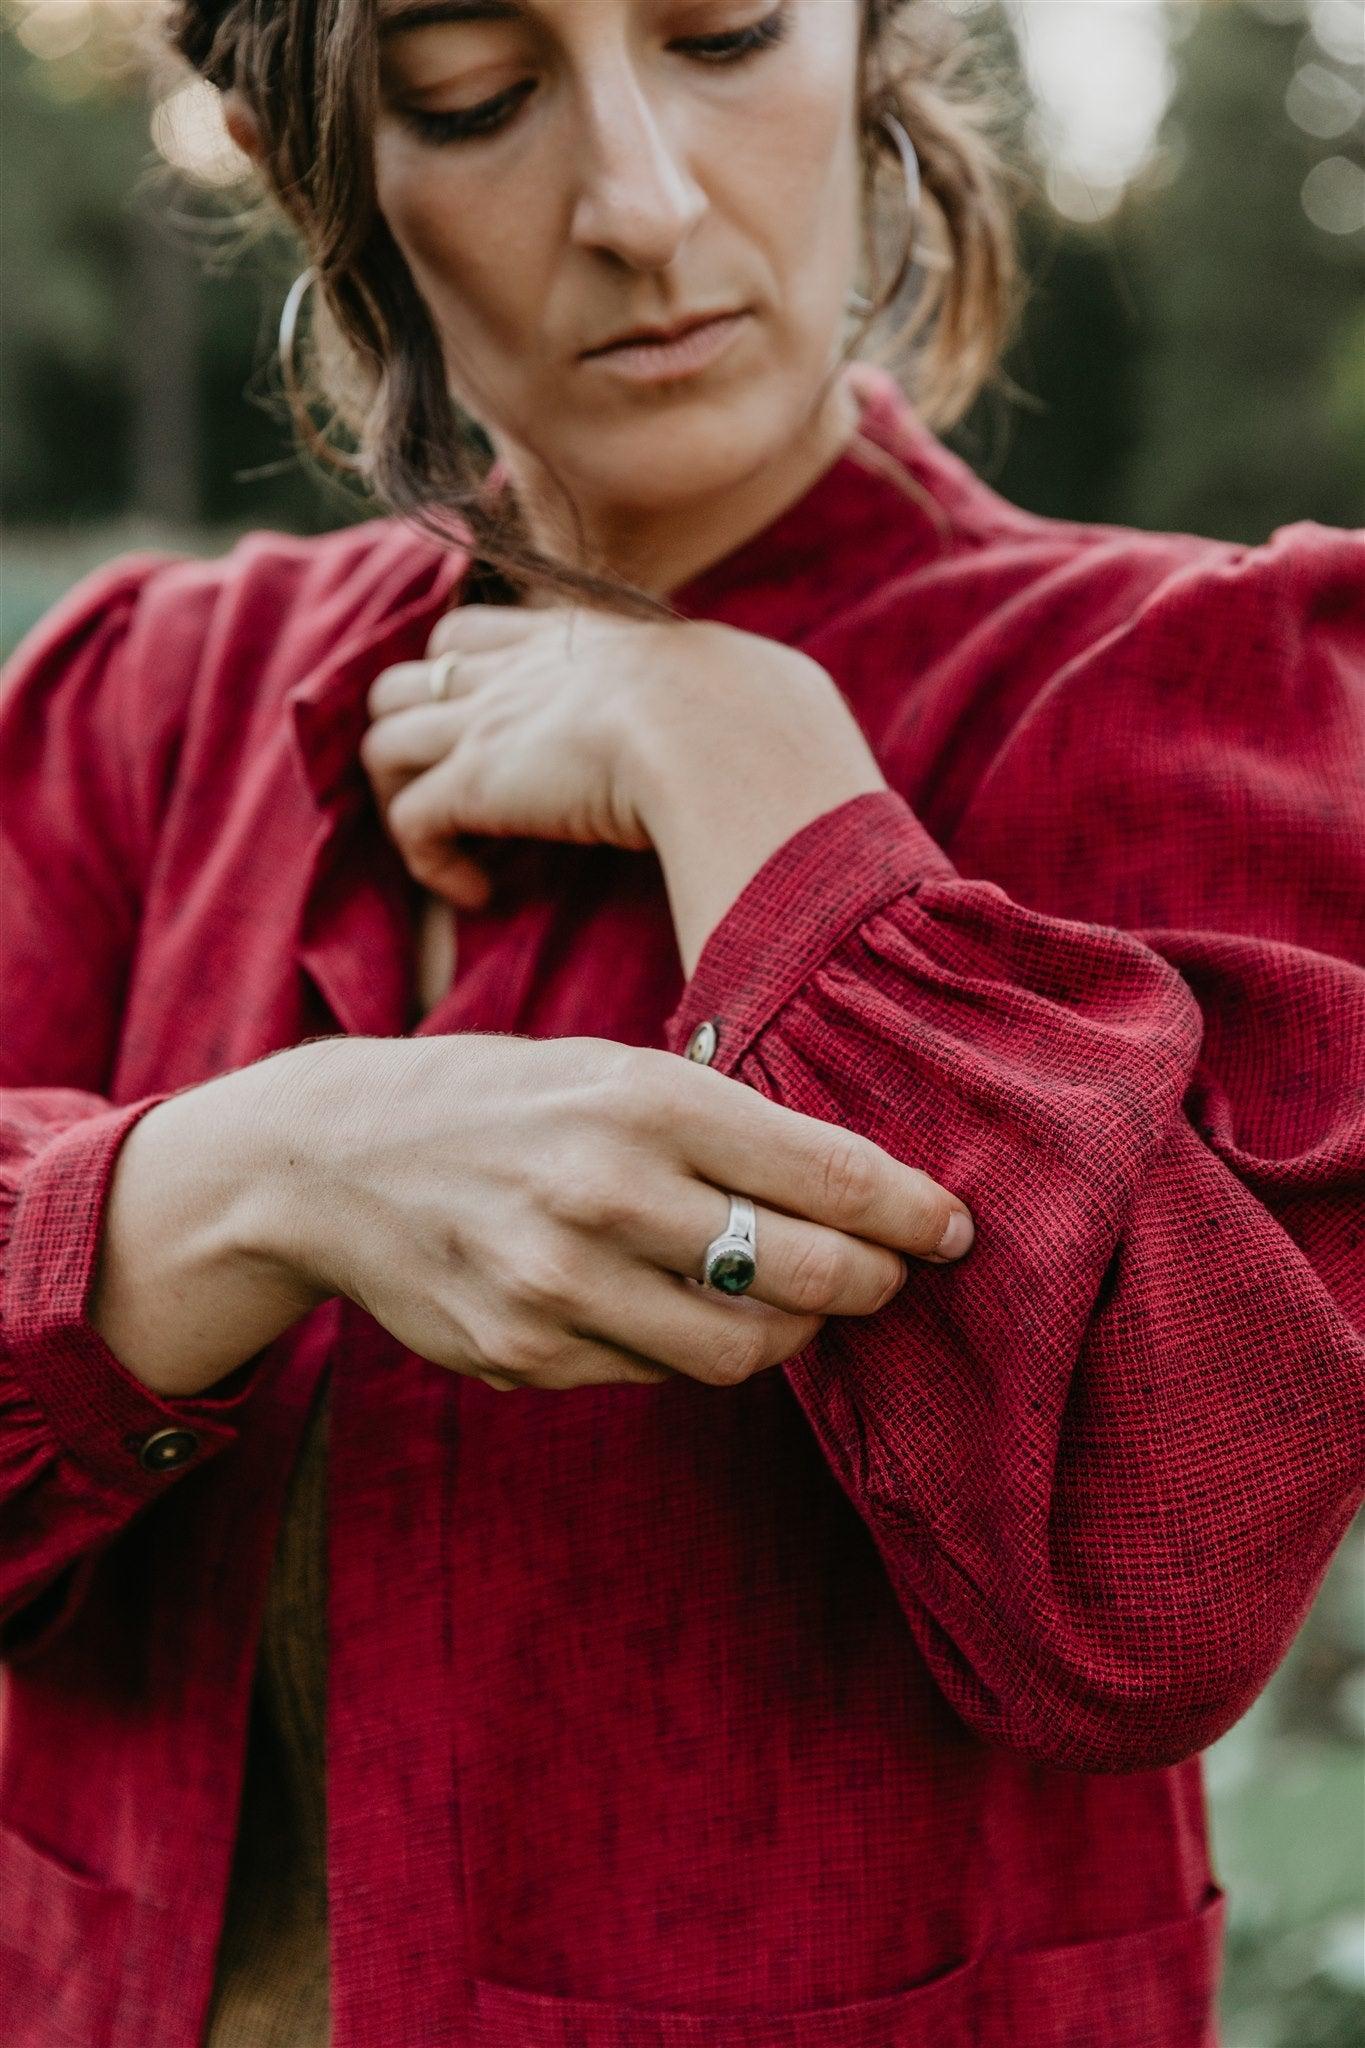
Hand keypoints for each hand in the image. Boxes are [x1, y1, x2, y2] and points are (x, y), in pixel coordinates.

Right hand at [269, 1031, 973, 1394]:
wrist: (330, 1161)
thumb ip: (725, 1124)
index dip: (913, 1212)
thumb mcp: (610, 1069)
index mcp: (642, 1100)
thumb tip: (863, 1195)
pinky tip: (674, 1306)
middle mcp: (604, 1194)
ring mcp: (559, 1288)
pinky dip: (691, 1348)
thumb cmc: (499, 1099)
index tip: (953, 1228)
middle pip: (805, 1276)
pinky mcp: (525, 1357)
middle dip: (874, 1283)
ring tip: (793, 1297)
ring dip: (791, 1330)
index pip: (828, 1174)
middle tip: (891, 1276)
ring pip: (743, 1349)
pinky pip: (659, 1375)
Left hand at [360, 601, 833, 906]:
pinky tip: (478, 893)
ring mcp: (486, 721)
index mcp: (575, 638)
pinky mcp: (473, 783)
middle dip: (412, 736)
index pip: (472, 634)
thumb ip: (731, 692)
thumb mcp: (746, 686)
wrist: (731, 739)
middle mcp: (516, 670)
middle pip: (408, 678)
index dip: (460, 684)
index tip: (494, 746)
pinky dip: (428, 863)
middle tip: (454, 802)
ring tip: (455, 848)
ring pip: (383, 743)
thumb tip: (786, 717)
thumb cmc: (763, 724)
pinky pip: (408, 822)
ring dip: (403, 798)